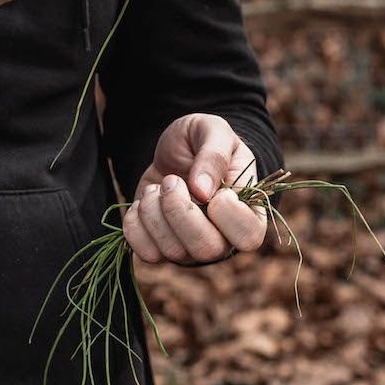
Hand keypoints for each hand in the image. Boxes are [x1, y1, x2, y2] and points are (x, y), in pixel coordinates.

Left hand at [123, 115, 266, 265]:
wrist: (173, 149)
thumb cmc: (202, 140)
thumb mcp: (213, 131)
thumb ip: (214, 156)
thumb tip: (203, 192)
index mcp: (248, 212)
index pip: (249, 236)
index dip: (227, 213)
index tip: (215, 187)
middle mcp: (223, 238)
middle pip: (207, 249)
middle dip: (180, 209)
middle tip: (171, 180)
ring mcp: (191, 248)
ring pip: (173, 252)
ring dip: (154, 211)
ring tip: (159, 185)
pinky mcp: (162, 248)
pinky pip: (146, 253)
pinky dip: (136, 222)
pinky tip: (146, 200)